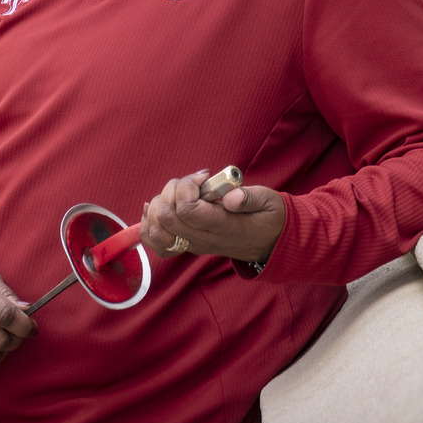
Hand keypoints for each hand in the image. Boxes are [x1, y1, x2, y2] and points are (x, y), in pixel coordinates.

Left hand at [142, 169, 284, 265]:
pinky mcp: (188, 245)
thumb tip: (230, 197)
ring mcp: (194, 244)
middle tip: (190, 182)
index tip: (203, 177)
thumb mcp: (268, 200)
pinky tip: (158, 207)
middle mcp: (204, 239)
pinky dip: (150, 223)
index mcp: (224, 226)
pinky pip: (158, 242)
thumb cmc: (269, 216)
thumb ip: (249, 198)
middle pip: (167, 219)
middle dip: (171, 192)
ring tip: (178, 193)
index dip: (186, 188)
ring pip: (157, 231)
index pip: (187, 211)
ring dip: (160, 206)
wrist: (272, 241)